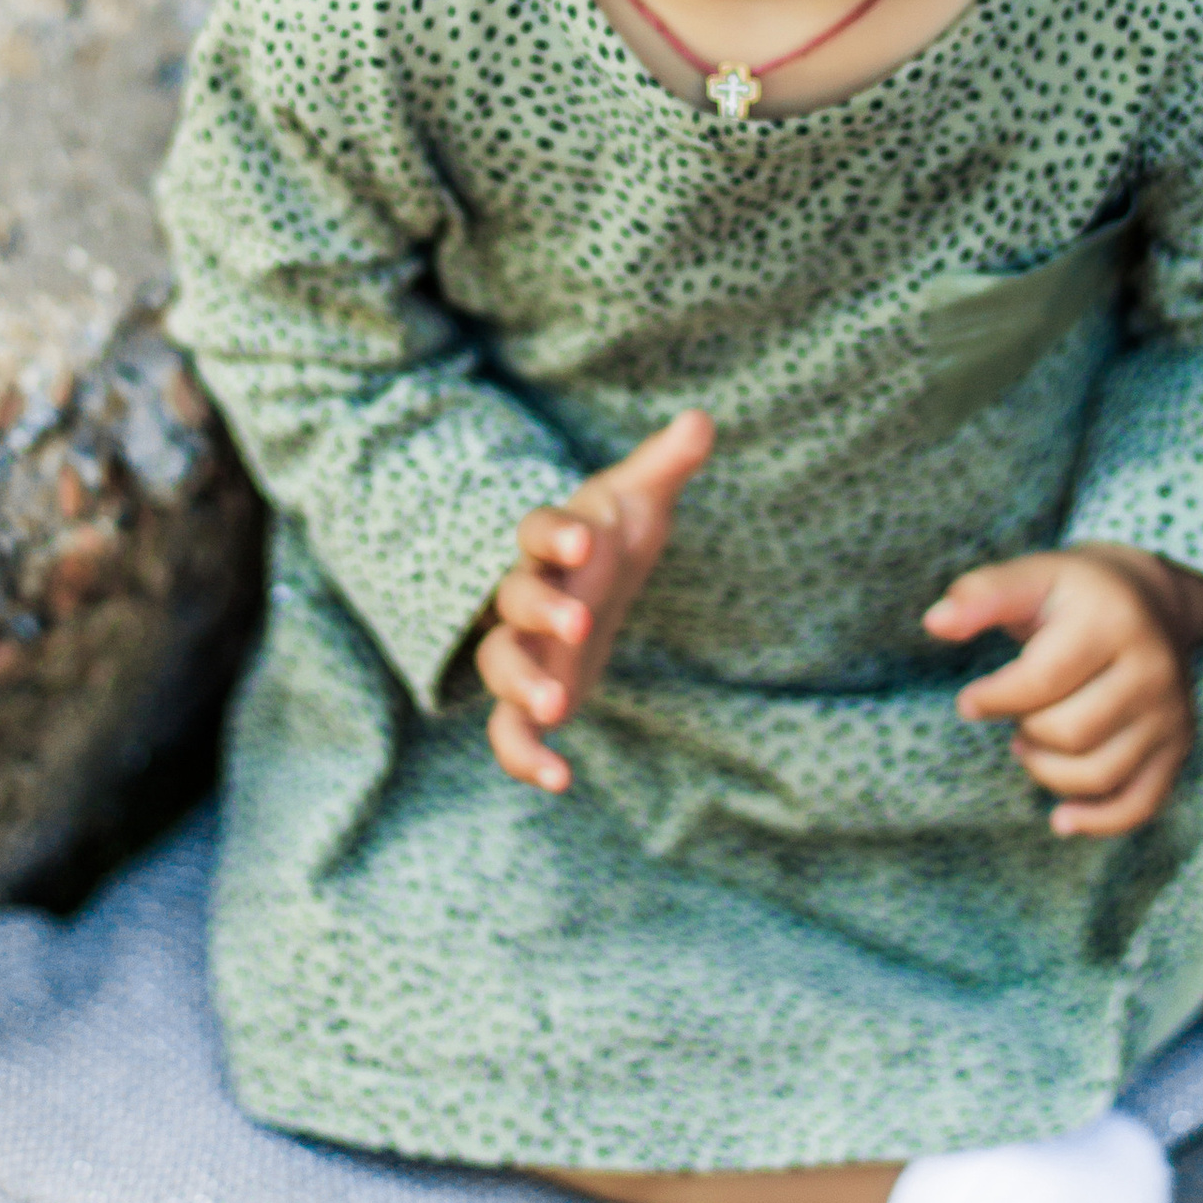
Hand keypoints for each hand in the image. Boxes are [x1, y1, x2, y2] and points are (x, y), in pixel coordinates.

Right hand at [477, 410, 714, 792]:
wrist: (586, 587)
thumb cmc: (610, 541)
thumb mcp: (639, 501)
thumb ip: (666, 464)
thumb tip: (702, 420)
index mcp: (552, 546)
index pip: (538, 530)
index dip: (557, 536)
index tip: (586, 544)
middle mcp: (525, 597)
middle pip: (513, 599)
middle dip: (541, 611)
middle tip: (576, 626)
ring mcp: (522, 649)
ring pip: (499, 664)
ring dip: (522, 686)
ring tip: (556, 710)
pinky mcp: (530, 698)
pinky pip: (509, 731)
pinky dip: (524, 758)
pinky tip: (559, 783)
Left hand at [924, 542, 1202, 835]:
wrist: (1153, 599)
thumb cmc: (1076, 593)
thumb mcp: (1032, 576)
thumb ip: (982, 595)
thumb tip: (935, 623)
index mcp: (1113, 622)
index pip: (1042, 681)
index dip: (994, 699)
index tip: (970, 701)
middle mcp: (1153, 669)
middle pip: (1068, 734)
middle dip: (1026, 730)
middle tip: (1017, 713)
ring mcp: (1170, 713)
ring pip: (1097, 775)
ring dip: (1047, 771)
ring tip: (1031, 743)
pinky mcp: (1179, 746)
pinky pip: (1139, 804)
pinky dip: (1097, 821)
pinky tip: (1062, 818)